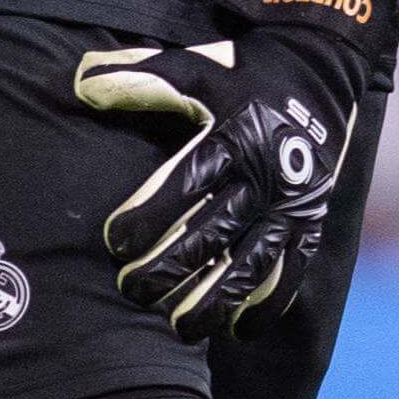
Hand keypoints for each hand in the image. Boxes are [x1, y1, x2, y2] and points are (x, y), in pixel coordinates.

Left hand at [78, 0, 397, 340]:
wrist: (320, 75)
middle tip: (130, 290)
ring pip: (250, 266)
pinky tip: (233, 330)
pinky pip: (289, 276)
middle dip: (168, 270)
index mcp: (232, 137)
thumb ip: (138, 78)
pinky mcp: (310, 226)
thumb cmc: (243, 76)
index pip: (185, 186)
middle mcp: (263, 177)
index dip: (147, 218)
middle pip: (211, 235)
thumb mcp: (194, 68)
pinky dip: (263, 307)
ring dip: (212, 302)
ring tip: (176, 327)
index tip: (114, 243)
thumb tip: (78, 84)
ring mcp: (290, 207)